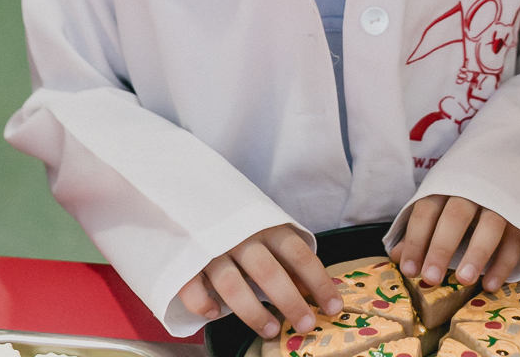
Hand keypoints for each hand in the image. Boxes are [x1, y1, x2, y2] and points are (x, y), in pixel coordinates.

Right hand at [178, 223, 342, 335]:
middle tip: (307, 324)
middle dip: (291, 301)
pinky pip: (192, 287)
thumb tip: (310, 287)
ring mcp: (211, 248)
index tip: (333, 305)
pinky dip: (203, 302)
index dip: (317, 280)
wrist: (187, 189)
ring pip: (232, 284)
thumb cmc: (237, 217)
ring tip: (271, 330)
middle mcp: (239, 235)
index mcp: (265, 224)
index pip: (297, 253)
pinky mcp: (185, 259)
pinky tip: (214, 314)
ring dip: (253, 311)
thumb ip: (285, 253)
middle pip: (268, 272)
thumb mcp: (266, 226)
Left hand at [390, 195, 519, 291]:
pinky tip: (490, 283)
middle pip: (456, 216)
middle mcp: (473, 190)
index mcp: (447, 184)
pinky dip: (503, 262)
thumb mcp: (440, 197)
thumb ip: (421, 226)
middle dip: (442, 247)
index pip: (427, 210)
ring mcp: (500, 200)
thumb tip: (397, 256)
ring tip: (463, 280)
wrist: (510, 154)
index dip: (416, 240)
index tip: (409, 269)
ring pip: (490, 225)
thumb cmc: (465, 185)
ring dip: (476, 253)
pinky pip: (515, 239)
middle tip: (431, 278)